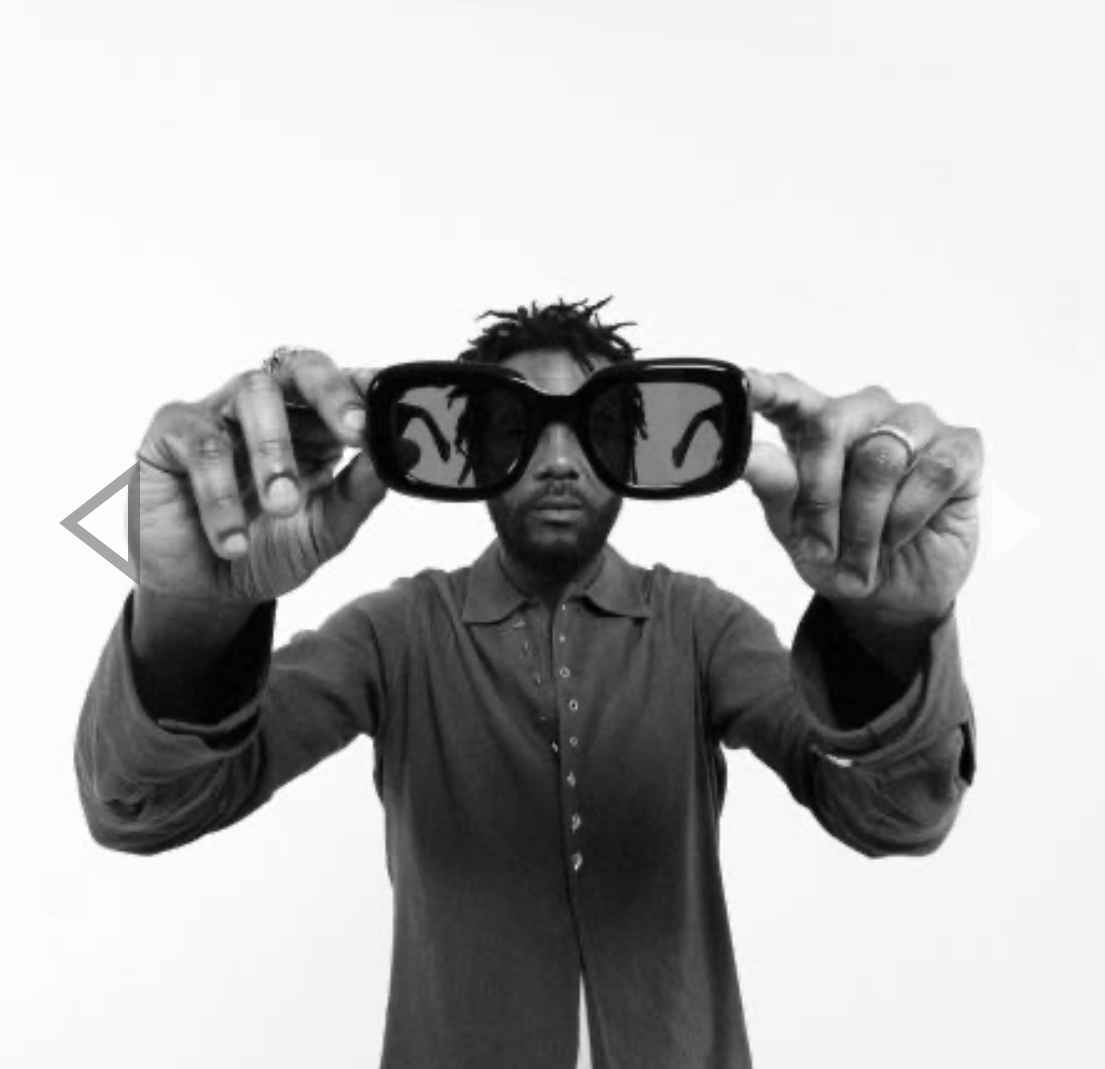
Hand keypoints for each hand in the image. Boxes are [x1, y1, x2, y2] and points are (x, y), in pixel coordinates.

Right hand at [133, 348, 387, 602]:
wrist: (202, 592)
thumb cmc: (266, 549)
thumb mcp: (325, 530)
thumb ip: (359, 492)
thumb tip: (400, 455)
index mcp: (312, 424)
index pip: (344, 384)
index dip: (366, 389)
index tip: (388, 413)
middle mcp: (268, 408)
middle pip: (301, 366)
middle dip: (332, 394)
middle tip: (354, 433)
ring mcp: (219, 413)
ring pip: (252, 393)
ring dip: (274, 451)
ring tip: (282, 507)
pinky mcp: (171, 433)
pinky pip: (201, 442)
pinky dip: (220, 494)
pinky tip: (233, 540)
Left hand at [739, 369, 982, 625]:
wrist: (892, 598)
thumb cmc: (838, 553)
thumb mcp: (795, 530)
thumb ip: (775, 487)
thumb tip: (747, 456)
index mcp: (816, 425)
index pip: (789, 394)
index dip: (766, 387)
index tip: (745, 384)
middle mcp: (866, 413)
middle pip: (830, 425)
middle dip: (820, 497)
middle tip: (820, 548)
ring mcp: (916, 424)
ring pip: (881, 457)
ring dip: (864, 522)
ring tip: (861, 558)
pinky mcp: (961, 448)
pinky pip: (932, 472)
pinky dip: (908, 516)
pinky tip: (902, 534)